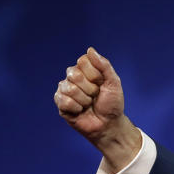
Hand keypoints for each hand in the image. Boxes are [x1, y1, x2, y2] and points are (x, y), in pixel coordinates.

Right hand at [55, 47, 139, 169]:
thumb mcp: (114, 83)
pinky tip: (80, 111)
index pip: (82, 61)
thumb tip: (90, 50)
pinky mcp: (60, 103)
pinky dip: (77, 108)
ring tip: (89, 104)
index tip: (102, 84)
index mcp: (85, 70)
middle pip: (74, 74)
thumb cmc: (112, 104)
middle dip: (90, 88)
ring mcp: (65, 90)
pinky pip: (64, 100)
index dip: (95, 75)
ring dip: (84, 100)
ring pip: (69, 88)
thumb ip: (104, 65)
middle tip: (95, 96)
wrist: (109, 124)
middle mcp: (73, 77)